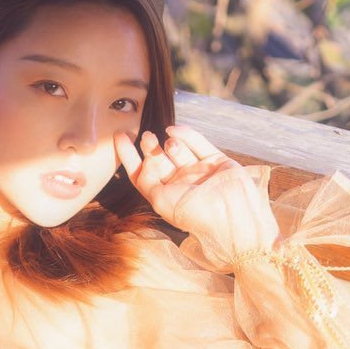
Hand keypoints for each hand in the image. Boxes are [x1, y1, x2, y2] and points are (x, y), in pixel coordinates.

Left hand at [113, 122, 280, 256]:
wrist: (229, 217)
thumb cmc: (193, 214)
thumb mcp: (160, 200)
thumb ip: (146, 180)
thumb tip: (144, 161)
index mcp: (166, 197)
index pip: (142, 174)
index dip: (129, 156)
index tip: (119, 136)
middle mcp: (181, 184)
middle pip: (159, 160)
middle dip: (150, 147)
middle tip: (146, 137)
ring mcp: (199, 172)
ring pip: (179, 150)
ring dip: (169, 144)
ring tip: (166, 143)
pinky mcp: (217, 161)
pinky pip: (199, 143)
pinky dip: (186, 135)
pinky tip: (173, 131)